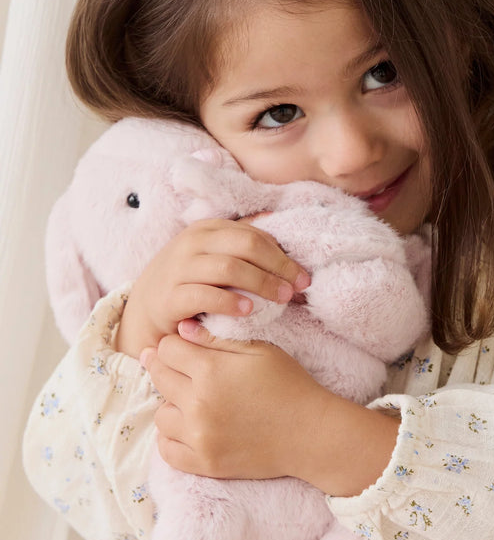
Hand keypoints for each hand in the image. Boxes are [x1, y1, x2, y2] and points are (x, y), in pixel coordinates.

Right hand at [115, 218, 309, 358]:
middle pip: (246, 246)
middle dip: (278, 267)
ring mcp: (178, 268)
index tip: (303, 276)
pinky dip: (230, 302)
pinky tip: (249, 311)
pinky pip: (205, 295)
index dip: (282, 254)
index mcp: (207, 229)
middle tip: (297, 288)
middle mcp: (191, 243)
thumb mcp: (212, 256)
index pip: (253, 234)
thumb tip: (278, 228)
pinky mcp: (170, 297)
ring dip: (261, 283)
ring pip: (229, 268)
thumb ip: (240, 244)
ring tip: (281, 299)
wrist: (144, 310)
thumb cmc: (188, 283)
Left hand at [141, 319, 400, 495]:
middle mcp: (199, 404)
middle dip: (167, 368)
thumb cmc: (289, 385)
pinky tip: (186, 428)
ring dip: (171, 404)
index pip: (167, 349)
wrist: (311, 434)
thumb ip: (216, 339)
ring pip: (160, 415)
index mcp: (211, 371)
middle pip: (159, 378)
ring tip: (190, 401)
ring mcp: (200, 437)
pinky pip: (167, 450)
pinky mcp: (205, 463)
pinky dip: (171, 438)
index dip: (173, 344)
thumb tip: (181, 328)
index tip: (181, 348)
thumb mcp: (258, 351)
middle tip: (180, 369)